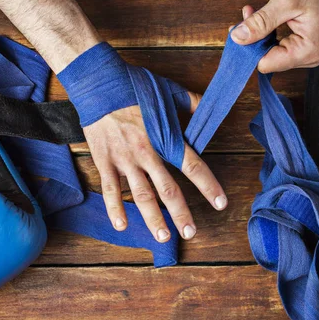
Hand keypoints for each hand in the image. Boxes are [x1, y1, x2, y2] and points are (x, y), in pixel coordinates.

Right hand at [83, 96, 227, 242]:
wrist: (98, 82)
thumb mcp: (166, 90)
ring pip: (141, 195)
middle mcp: (147, 152)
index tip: (220, 203)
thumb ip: (188, 102)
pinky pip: (110, 189)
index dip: (208, 186)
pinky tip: (122, 225)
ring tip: (163, 237)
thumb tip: (206, 106)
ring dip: (153, 218)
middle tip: (191, 232)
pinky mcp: (104, 160)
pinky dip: (115, 208)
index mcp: (165, 137)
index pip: (192, 166)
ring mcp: (124, 158)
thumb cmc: (133, 85)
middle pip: (168, 189)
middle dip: (181, 213)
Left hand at [230, 0, 318, 72]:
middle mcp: (309, 57)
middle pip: (267, 59)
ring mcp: (307, 52)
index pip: (266, 64)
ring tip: (252, 12)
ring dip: (258, 33)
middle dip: (253, 38)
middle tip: (246, 14)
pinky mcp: (303, 45)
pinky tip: (262, 16)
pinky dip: (267, 31)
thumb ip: (261, 22)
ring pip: (270, 51)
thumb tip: (237, 38)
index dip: (249, 49)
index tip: (238, 29)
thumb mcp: (286, 0)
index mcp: (308, 51)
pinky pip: (278, 44)